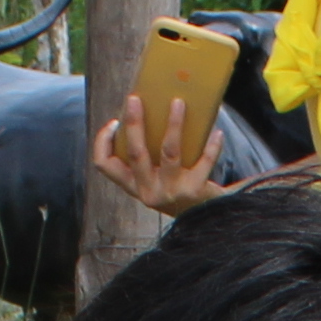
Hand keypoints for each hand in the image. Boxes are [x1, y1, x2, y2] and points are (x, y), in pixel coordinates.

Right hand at [88, 96, 229, 217]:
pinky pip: (203, 161)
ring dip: (174, 124)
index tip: (114, 122)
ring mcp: (171, 192)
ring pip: (169, 152)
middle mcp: (148, 192)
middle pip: (136, 153)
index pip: (104, 166)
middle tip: (134, 99)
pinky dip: (211, 146)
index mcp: (134, 186)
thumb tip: (151, 112)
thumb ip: (148, 158)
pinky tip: (217, 133)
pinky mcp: (194, 191)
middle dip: (134, 123)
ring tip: (178, 103)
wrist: (207, 221)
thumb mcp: (157, 180)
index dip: (103, 142)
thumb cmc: (179, 190)